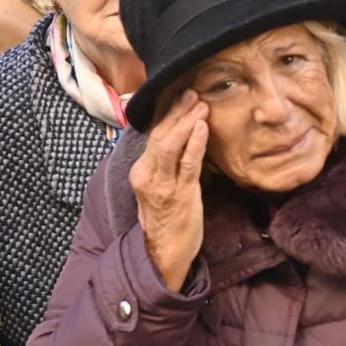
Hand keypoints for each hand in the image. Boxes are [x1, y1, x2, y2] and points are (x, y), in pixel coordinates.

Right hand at [129, 90, 208, 291]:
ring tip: (200, 103)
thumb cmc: (166, 219)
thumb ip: (166, 163)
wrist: (163, 254)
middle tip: (192, 91)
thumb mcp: (160, 186)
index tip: (179, 94)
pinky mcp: (181, 195)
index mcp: (142, 170)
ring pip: (171, 144)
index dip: (166, 112)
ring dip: (187, 121)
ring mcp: (163, 184)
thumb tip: (179, 137)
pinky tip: (203, 127)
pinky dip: (195, 143)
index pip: (153, 134)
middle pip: (160, 134)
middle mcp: (148, 174)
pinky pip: (188, 164)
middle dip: (177, 111)